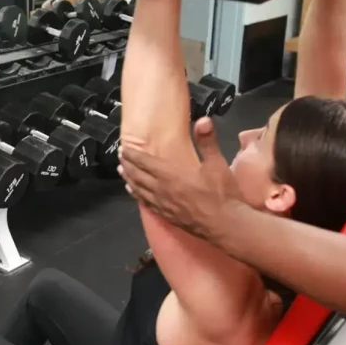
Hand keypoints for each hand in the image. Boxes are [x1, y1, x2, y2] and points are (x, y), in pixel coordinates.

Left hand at [118, 116, 244, 240]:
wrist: (225, 224)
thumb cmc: (221, 193)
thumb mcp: (217, 164)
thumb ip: (207, 141)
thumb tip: (204, 119)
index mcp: (170, 174)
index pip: (145, 162)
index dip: (133, 155)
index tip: (124, 148)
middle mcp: (161, 189)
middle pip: (137, 175)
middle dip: (127, 165)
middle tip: (120, 157)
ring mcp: (162, 204)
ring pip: (138, 190)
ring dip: (129, 179)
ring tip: (122, 172)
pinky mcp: (166, 216)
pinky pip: (145, 203)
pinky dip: (137, 195)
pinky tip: (134, 193)